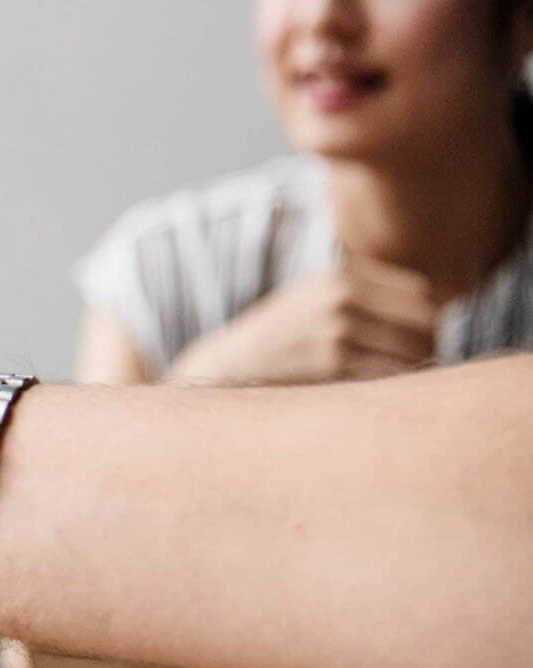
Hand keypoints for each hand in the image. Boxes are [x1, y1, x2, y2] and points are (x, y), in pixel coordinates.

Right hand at [166, 260, 436, 383]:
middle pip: (426, 321)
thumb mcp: (316, 296)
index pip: (423, 293)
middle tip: (412, 365)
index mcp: (342, 274)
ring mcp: (337, 330)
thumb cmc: (282, 336)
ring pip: (415, 350)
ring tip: (393, 380)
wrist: (230, 363)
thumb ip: (367, 295)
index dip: (429, 319)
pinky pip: (391, 375)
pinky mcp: (332, 364)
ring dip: (415, 369)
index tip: (416, 340)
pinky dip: (394, 387)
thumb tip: (438, 313)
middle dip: (429, 346)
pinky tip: (375, 393)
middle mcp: (342, 296)